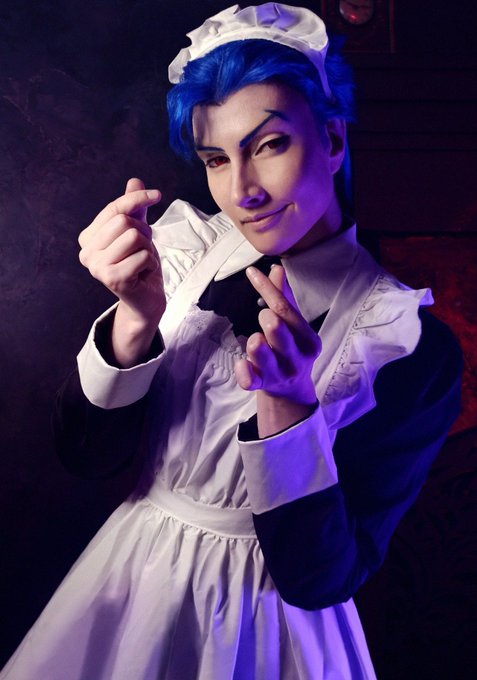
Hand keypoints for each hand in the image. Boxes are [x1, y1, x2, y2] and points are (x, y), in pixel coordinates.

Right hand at [79, 178, 165, 365]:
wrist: (145, 300)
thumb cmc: (140, 265)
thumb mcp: (138, 231)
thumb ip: (134, 208)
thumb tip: (134, 180)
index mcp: (88, 237)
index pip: (114, 208)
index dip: (137, 198)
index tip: (158, 194)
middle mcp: (86, 251)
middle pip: (124, 221)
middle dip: (143, 233)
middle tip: (143, 250)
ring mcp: (97, 266)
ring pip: (133, 236)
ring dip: (147, 249)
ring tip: (141, 262)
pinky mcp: (112, 279)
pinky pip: (143, 256)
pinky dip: (151, 263)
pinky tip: (143, 274)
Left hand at [234, 265, 320, 436]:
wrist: (292, 391)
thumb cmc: (292, 350)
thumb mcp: (294, 326)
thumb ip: (284, 297)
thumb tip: (276, 268)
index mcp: (308, 340)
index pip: (285, 309)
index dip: (266, 288)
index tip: (252, 273)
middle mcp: (297, 358)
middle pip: (276, 329)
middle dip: (265, 318)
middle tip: (263, 318)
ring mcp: (280, 374)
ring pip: (259, 351)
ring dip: (253, 341)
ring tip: (256, 341)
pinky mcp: (263, 386)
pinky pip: (248, 377)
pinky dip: (242, 368)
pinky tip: (243, 363)